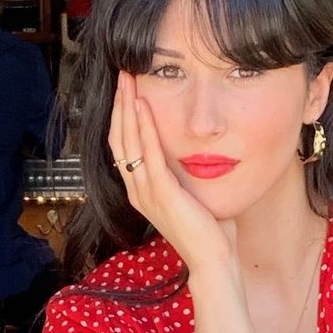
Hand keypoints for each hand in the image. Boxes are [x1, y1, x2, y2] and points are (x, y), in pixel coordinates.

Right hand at [109, 74, 233, 281]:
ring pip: (127, 142)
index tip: (128, 87)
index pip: (123, 145)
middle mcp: (137, 190)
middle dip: (120, 103)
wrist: (214, 260)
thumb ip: (186, 172)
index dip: (122, 114)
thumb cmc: (210, 230)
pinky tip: (142, 105)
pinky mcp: (161, 193)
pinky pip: (148, 155)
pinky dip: (143, 128)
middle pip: (118, 138)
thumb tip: (197, 149)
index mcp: (141, 189)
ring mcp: (145, 192)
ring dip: (127, 107)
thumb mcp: (192, 193)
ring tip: (128, 79)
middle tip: (123, 72)